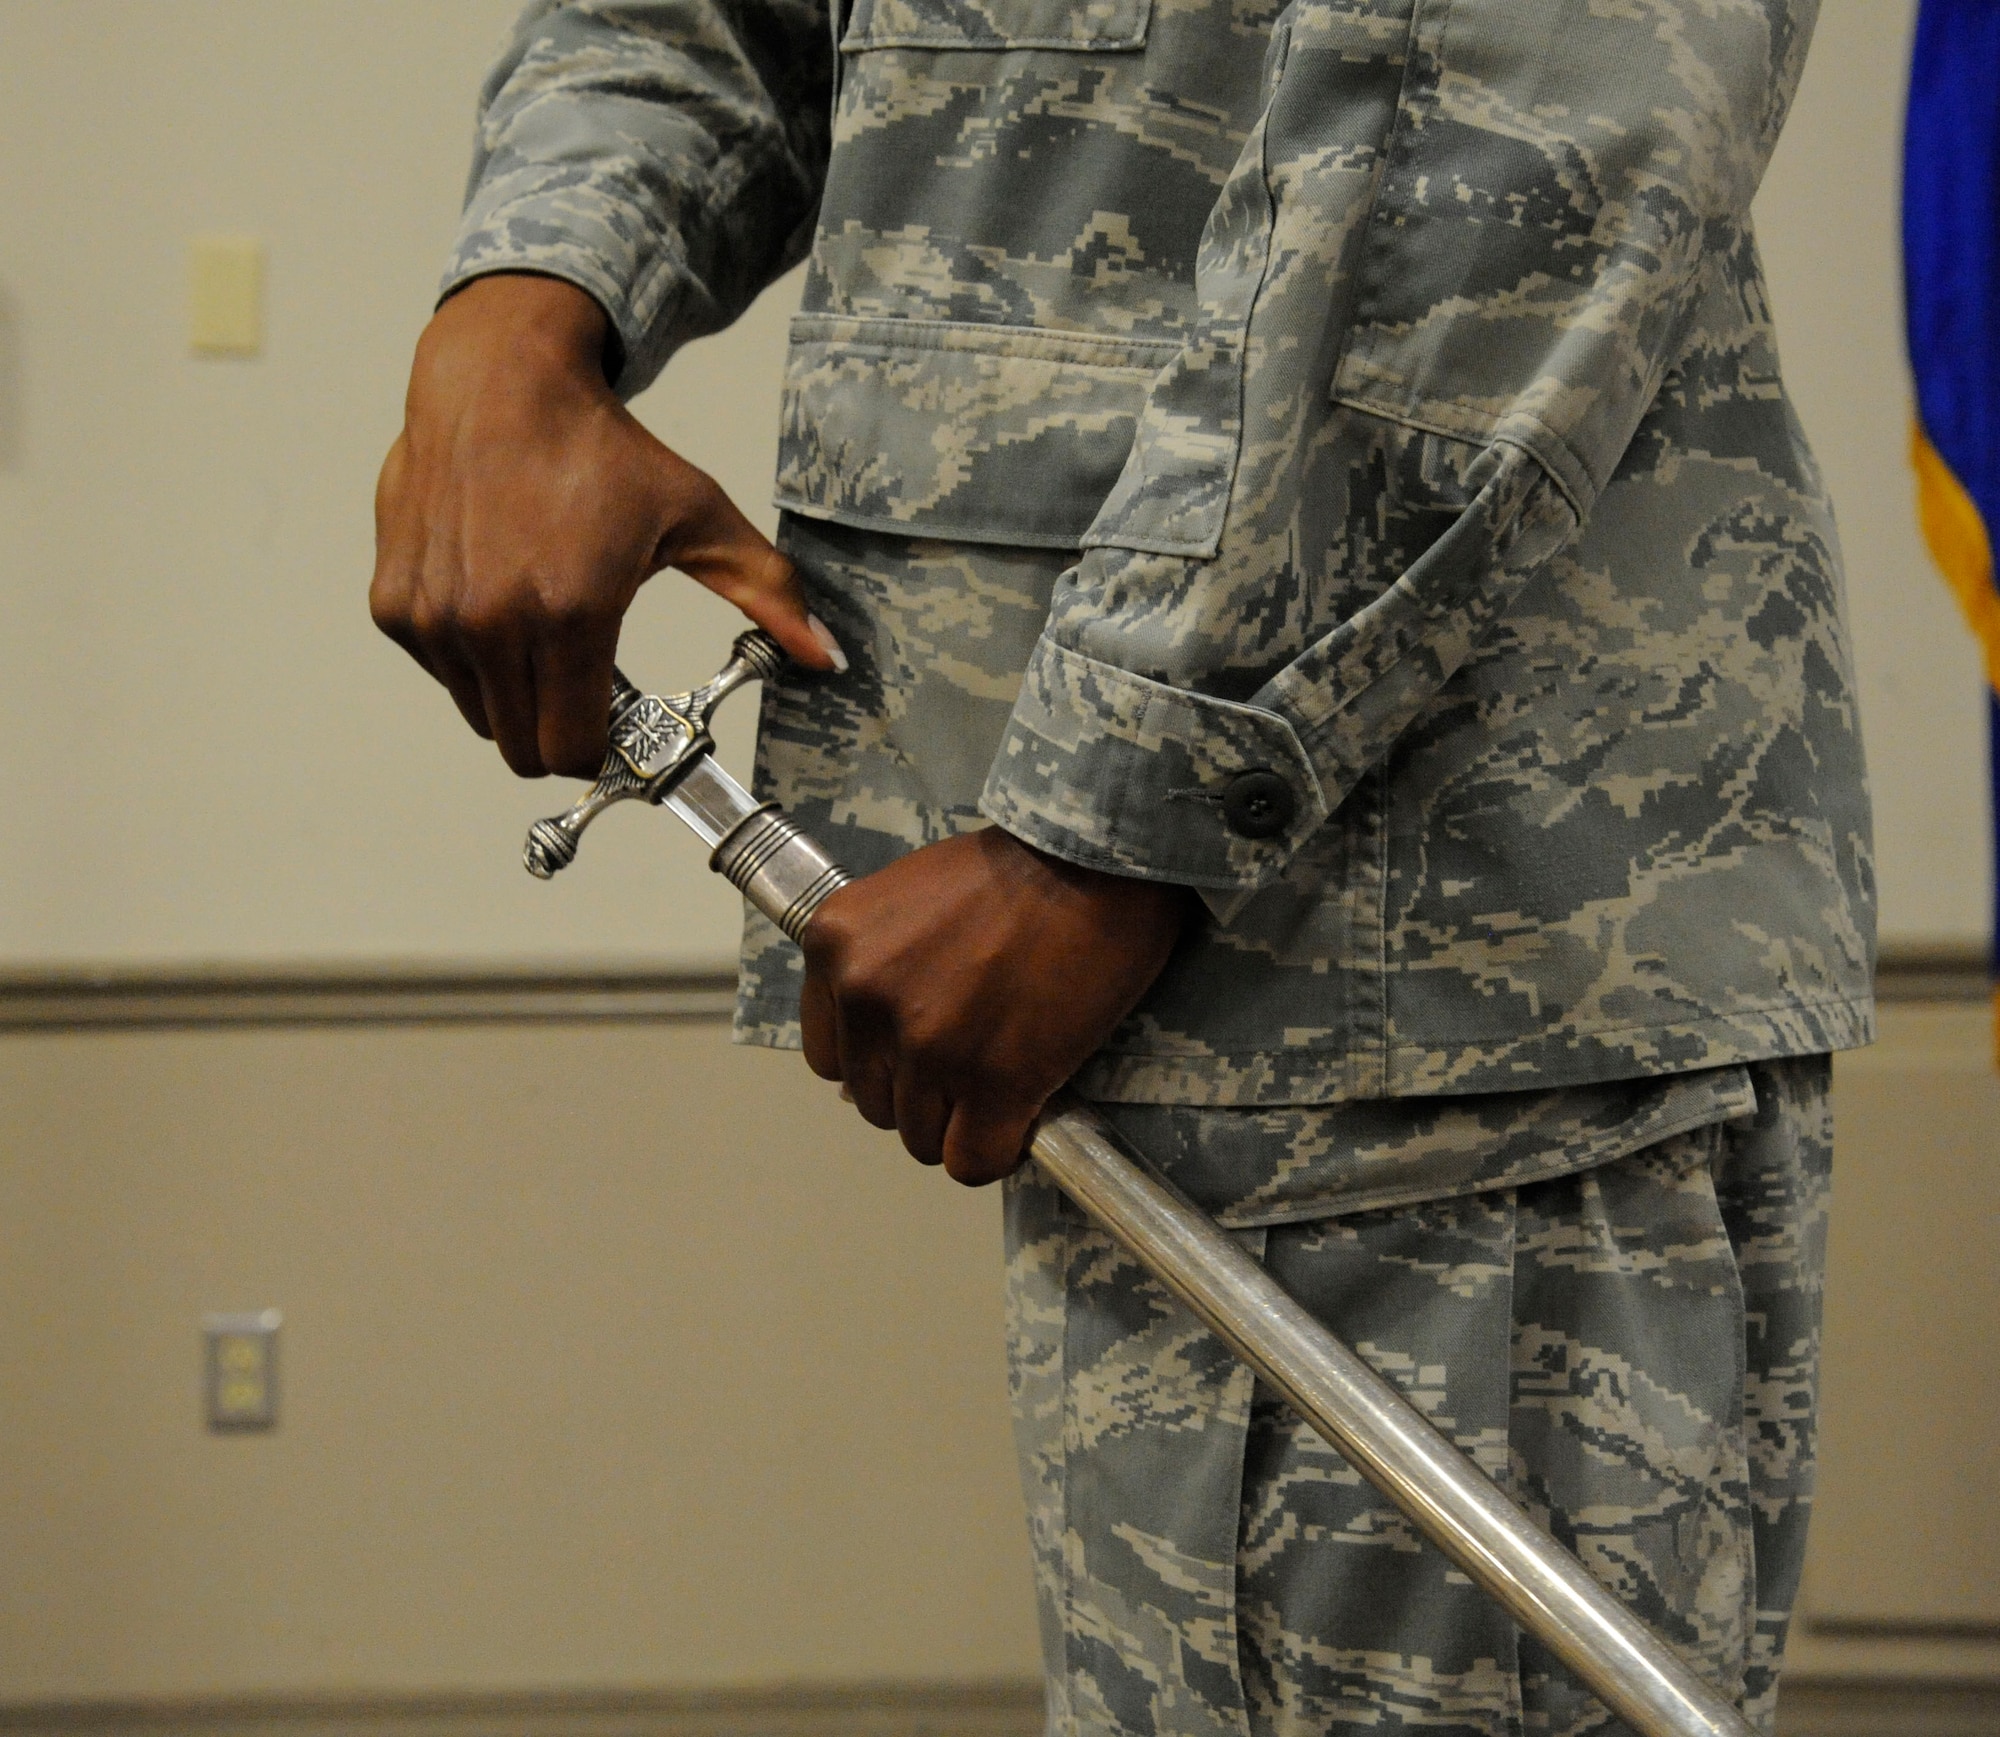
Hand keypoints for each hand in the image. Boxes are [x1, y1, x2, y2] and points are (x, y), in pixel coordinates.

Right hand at [370, 272, 836, 777]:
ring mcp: (434, 616)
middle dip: (561, 727)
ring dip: (515, 690)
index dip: (605, 745)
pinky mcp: (394, 603)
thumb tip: (827, 657)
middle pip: (525, 749)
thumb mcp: (699, 517)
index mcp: (570, 612)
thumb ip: (766, 596)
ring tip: (542, 617)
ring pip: (481, 715)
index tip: (621, 715)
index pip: (576, 750)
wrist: (499, 379)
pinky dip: (470, 655)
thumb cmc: (600, 448)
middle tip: (586, 672)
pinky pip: (441, 673)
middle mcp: (490, 622)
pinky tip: (496, 591)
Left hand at [800, 827, 1191, 1185]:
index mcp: (835, 945)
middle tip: (974, 1058)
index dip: (881, 1061)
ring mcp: (927, 1044)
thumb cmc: (1018, 866)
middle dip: (923, 1092)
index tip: (920, 1049)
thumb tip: (885, 1044)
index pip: (829, 1055)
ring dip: (962, 1121)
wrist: (1096, 859)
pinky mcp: (993, 1081)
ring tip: (1005, 1078)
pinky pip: (971, 1161)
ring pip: (921, 1138)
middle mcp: (867, 996)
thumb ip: (880, 963)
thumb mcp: (909, 896)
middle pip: (874, 1101)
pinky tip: (1021, 1118)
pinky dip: (997, 1151)